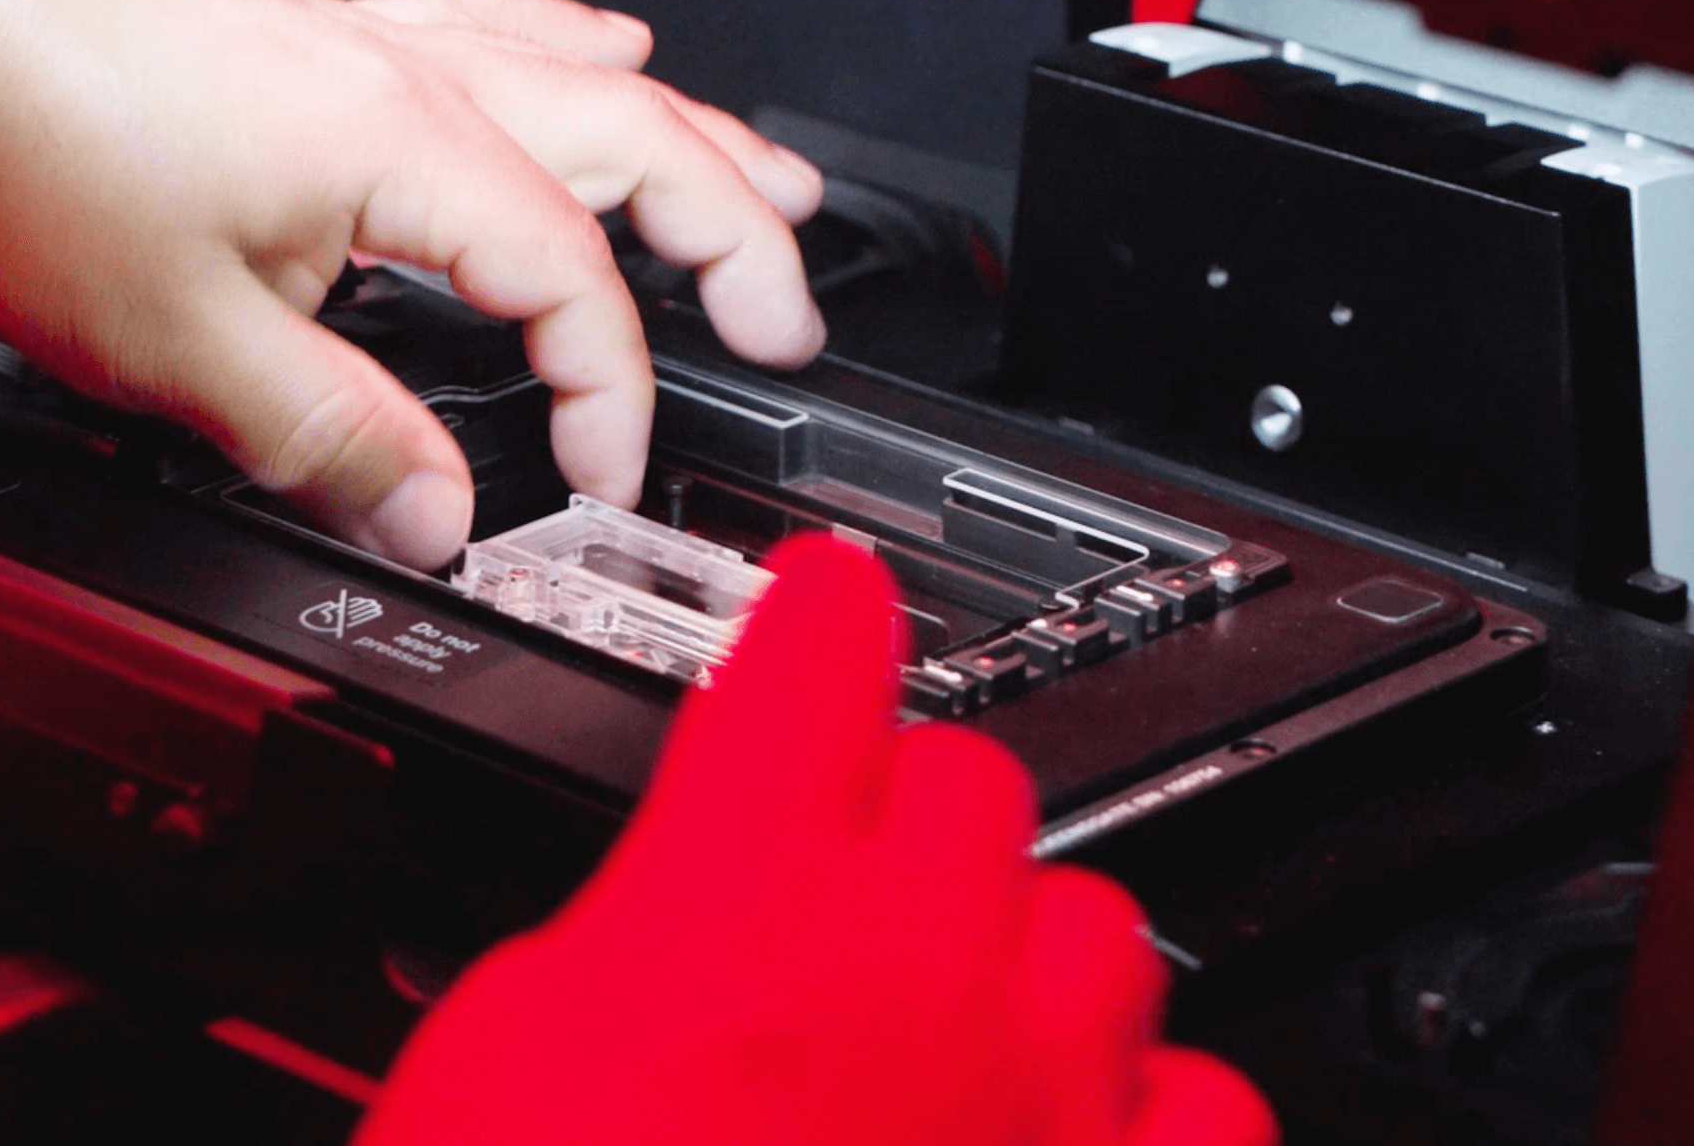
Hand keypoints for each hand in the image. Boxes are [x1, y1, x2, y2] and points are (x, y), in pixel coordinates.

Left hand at [0, 0, 825, 567]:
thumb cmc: (22, 153)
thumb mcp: (181, 347)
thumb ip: (332, 440)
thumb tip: (435, 515)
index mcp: (404, 143)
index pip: (570, 278)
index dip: (607, 391)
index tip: (597, 472)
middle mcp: (408, 72)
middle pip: (635, 143)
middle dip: (735, 235)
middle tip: (788, 322)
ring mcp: (366, 41)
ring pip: (582, 77)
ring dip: (689, 139)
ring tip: (772, 189)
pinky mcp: (317, 36)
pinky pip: (496, 29)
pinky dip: (575, 53)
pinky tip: (603, 50)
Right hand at [360, 535, 1280, 1145]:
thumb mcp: (495, 1051)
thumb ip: (619, 939)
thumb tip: (669, 902)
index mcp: (745, 891)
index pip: (820, 655)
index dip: (819, 609)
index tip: (823, 601)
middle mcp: (921, 960)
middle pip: (970, 777)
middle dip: (899, 810)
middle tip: (823, 892)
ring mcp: (1045, 1091)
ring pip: (1094, 922)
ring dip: (1021, 953)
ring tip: (943, 1028)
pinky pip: (1198, 1099)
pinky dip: (1135, 1105)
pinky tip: (1062, 1136)